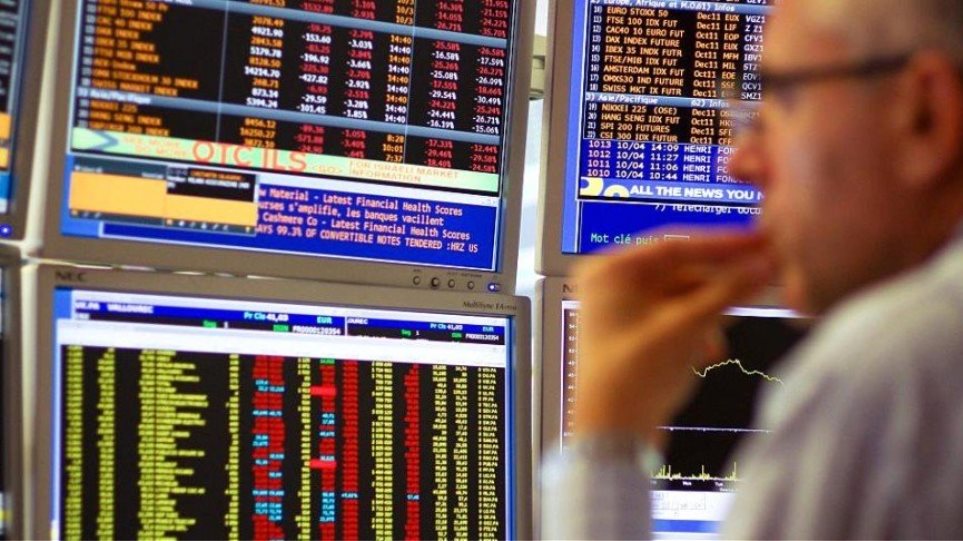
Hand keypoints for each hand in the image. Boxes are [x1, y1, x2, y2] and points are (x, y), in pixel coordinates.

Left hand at [572, 232, 773, 448]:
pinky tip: (709, 354)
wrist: (611, 437)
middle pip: (680, 272)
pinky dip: (695, 332)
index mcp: (610, 271)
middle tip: (763, 279)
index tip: (761, 242)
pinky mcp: (633, 336)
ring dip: (709, 314)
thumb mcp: (687, 327)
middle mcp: (610, 285)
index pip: (676, 245)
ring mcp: (619, 311)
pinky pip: (672, 320)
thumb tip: (765, 264)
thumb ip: (728, 291)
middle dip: (720, 286)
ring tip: (729, 328)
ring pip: (680, 298)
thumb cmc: (633, 377)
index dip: (723, 244)